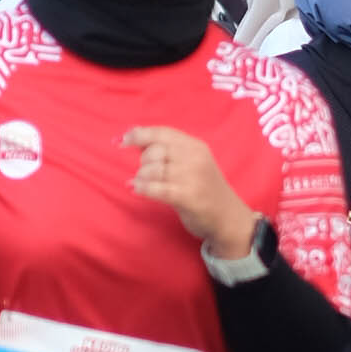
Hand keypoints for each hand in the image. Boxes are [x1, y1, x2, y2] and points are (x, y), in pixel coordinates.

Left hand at [127, 124, 257, 257]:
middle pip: (156, 150)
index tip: (122, 140)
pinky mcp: (188, 197)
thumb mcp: (191, 164)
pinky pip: (157, 189)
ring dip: (141, 176)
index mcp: (196, 146)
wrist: (229, 219)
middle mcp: (196, 158)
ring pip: (154, 169)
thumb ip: (167, 150)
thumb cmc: (205, 190)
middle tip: (145, 173)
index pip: (163, 132)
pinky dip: (143, 188)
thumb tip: (133, 134)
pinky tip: (137, 189)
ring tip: (142, 183)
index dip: (139, 134)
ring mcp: (193, 178)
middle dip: (143, 161)